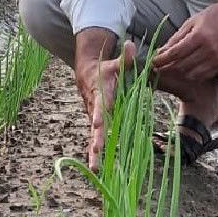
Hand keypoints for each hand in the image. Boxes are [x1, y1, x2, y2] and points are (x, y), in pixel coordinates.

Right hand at [74, 41, 135, 170]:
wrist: (86, 75)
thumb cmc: (105, 70)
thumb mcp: (114, 63)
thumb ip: (124, 57)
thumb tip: (130, 45)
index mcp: (101, 95)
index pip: (100, 106)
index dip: (99, 115)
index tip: (97, 124)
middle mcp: (95, 109)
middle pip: (95, 127)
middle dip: (95, 140)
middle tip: (95, 153)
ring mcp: (95, 118)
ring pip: (93, 137)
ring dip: (94, 153)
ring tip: (95, 169)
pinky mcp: (96, 124)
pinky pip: (96, 140)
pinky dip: (95, 154)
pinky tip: (97, 170)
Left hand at [151, 1, 217, 81]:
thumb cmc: (214, 16)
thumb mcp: (192, 22)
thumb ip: (177, 38)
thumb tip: (161, 51)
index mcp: (199, 36)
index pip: (176, 53)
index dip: (162, 59)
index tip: (153, 62)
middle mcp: (208, 50)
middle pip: (182, 66)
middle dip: (167, 68)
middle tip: (157, 68)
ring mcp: (216, 59)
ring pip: (191, 74)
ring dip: (178, 74)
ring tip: (169, 69)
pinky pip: (202, 76)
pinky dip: (191, 75)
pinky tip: (184, 70)